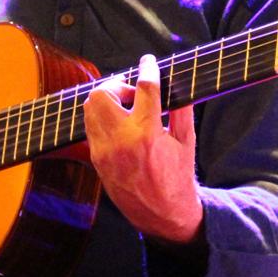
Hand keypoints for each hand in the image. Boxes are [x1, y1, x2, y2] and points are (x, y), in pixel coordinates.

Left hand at [83, 54, 202, 242]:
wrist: (161, 215)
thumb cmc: (177, 178)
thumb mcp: (186, 142)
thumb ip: (181, 109)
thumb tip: (177, 81)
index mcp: (147, 135)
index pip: (144, 89)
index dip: (147, 69)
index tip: (148, 61)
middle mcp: (120, 142)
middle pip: (102, 94)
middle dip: (117, 85)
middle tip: (134, 93)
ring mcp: (104, 151)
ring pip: (90, 108)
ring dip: (107, 100)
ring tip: (127, 108)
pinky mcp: (96, 159)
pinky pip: (91, 126)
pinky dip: (103, 117)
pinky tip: (120, 123)